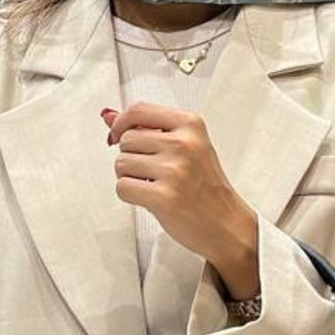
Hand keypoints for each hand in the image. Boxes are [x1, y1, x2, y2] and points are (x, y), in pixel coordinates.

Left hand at [100, 102, 258, 290]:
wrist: (226, 224)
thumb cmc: (205, 187)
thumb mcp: (185, 147)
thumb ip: (147, 129)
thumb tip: (108, 115)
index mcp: (191, 125)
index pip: (138, 110)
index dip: (121, 123)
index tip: (118, 134)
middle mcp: (184, 144)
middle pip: (126, 139)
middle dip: (130, 156)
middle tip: (152, 171)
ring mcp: (175, 170)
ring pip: (120, 164)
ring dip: (129, 177)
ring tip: (153, 184)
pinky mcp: (164, 197)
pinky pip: (122, 187)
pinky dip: (129, 195)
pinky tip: (149, 198)